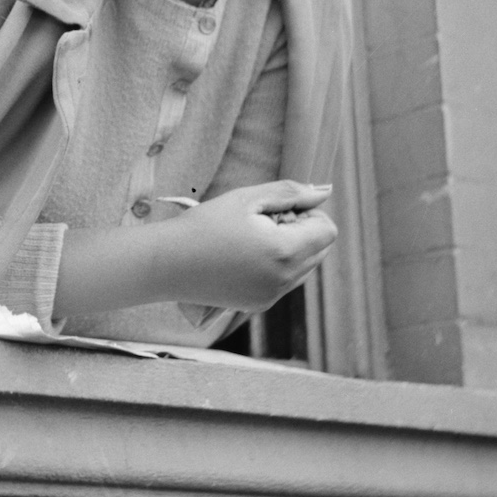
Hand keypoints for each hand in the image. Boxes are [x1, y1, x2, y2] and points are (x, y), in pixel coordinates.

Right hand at [172, 179, 335, 311]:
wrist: (167, 264)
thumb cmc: (204, 225)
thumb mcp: (246, 199)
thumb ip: (290, 192)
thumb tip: (324, 191)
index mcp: (285, 251)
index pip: (328, 231)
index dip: (309, 214)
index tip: (278, 209)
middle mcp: (285, 280)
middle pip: (320, 250)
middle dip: (301, 231)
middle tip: (263, 222)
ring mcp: (272, 296)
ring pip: (305, 267)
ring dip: (290, 249)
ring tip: (252, 240)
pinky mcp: (259, 305)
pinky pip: (285, 282)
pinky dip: (275, 266)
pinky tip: (242, 257)